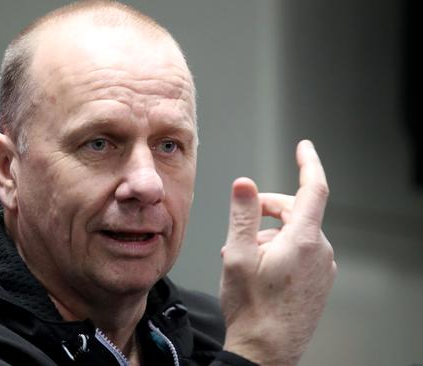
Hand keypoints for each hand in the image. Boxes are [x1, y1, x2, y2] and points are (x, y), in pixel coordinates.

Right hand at [219, 140, 336, 365]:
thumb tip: (245, 184)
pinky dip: (280, 250)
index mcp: (303, 240)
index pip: (313, 189)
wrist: (265, 350)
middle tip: (239, 226)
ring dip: (269, 235)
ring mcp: (322, 269)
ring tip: (241, 256)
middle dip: (267, 210)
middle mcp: (320, 252)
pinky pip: (302, 253)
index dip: (308, 163)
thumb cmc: (251, 308)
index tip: (304, 147)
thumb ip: (243, 215)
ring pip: (296, 234)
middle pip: (296, 212)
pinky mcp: (319, 282)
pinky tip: (258, 269)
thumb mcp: (237, 255)